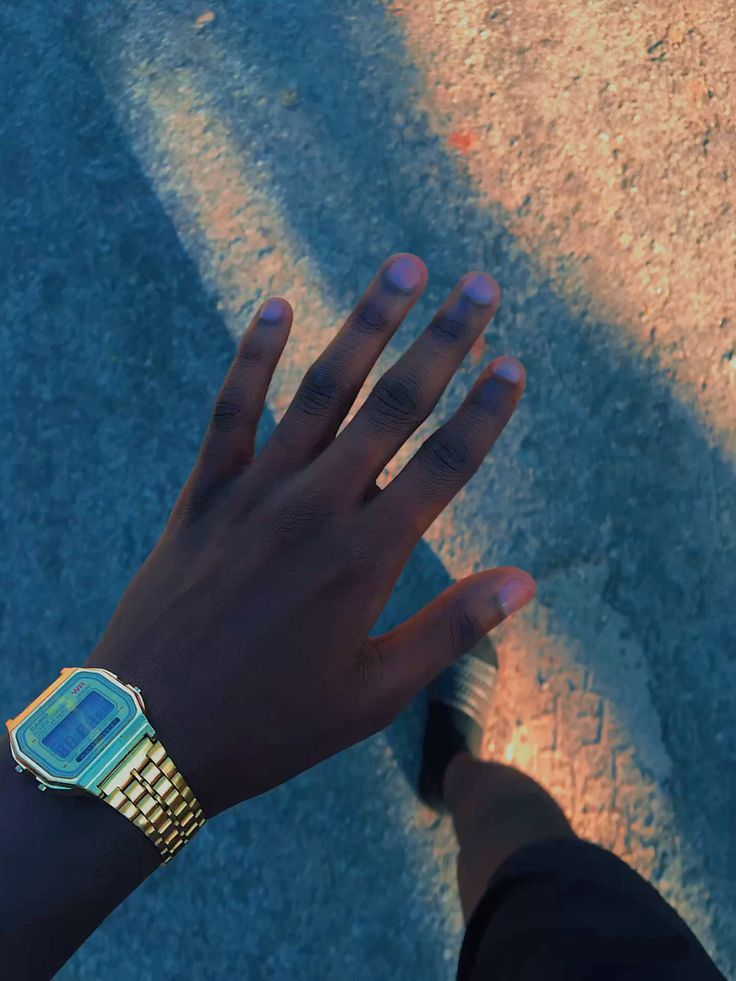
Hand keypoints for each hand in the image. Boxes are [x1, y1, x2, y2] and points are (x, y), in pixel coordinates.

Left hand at [89, 253, 535, 817]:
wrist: (151, 732)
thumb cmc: (270, 723)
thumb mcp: (373, 695)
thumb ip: (449, 631)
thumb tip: (523, 582)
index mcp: (365, 558)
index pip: (444, 466)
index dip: (485, 412)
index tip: (512, 363)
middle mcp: (316, 507)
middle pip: (393, 407)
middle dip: (443, 342)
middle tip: (478, 286)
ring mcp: (255, 492)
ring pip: (321, 389)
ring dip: (365, 326)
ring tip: (402, 269)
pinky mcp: (204, 492)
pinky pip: (232, 408)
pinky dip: (254, 355)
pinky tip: (277, 306)